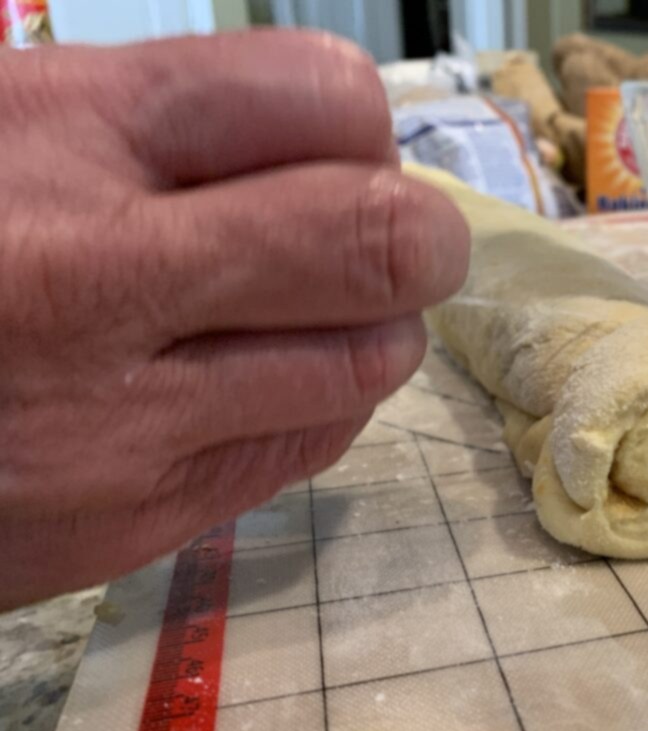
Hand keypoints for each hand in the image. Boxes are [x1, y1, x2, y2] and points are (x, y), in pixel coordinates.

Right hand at [0, 31, 468, 608]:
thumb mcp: (7, 124)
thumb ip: (157, 123)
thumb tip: (332, 140)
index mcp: (61, 131)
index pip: (326, 101)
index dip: (355, 127)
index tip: (335, 152)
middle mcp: (104, 276)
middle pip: (379, 241)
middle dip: (413, 237)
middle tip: (385, 241)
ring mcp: (130, 418)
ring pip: (370, 362)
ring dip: (374, 329)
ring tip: (309, 313)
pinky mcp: (145, 518)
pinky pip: (314, 442)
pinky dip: (323, 399)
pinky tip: (258, 379)